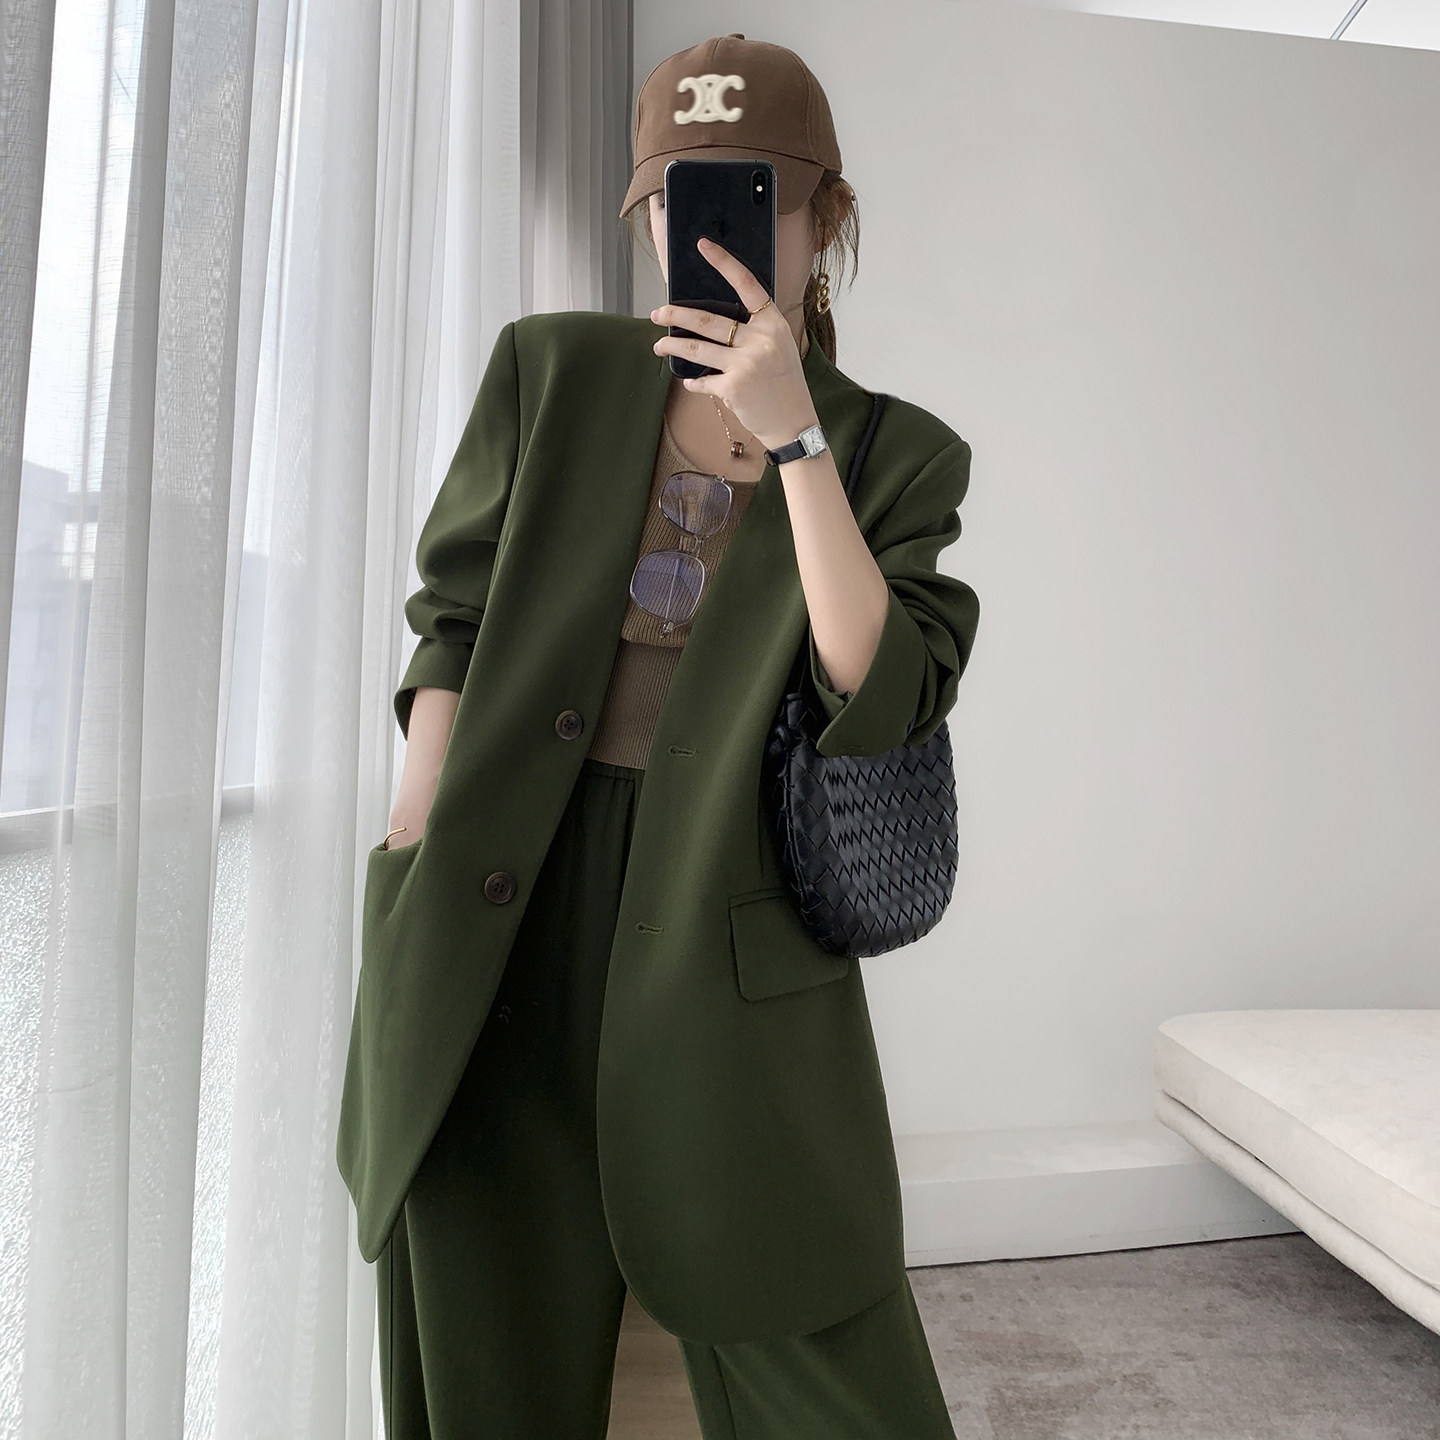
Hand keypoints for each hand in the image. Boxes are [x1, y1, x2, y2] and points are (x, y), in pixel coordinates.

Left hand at [650, 236, 818, 452]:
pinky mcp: (732, 388)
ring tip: (658, 344)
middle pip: (708, 320)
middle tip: (657, 313)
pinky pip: (701, 381)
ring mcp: (745, 364)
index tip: (703, 246)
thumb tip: (713, 322)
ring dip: (671, 345)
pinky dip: (693, 382)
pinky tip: (690, 382)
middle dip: (676, 315)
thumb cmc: (784, 384)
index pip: (747, 284)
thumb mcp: (779, 348)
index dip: (724, 263)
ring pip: (696, 348)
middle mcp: (759, 340)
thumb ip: (754, 331)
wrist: (793, 424)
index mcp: (773, 324)